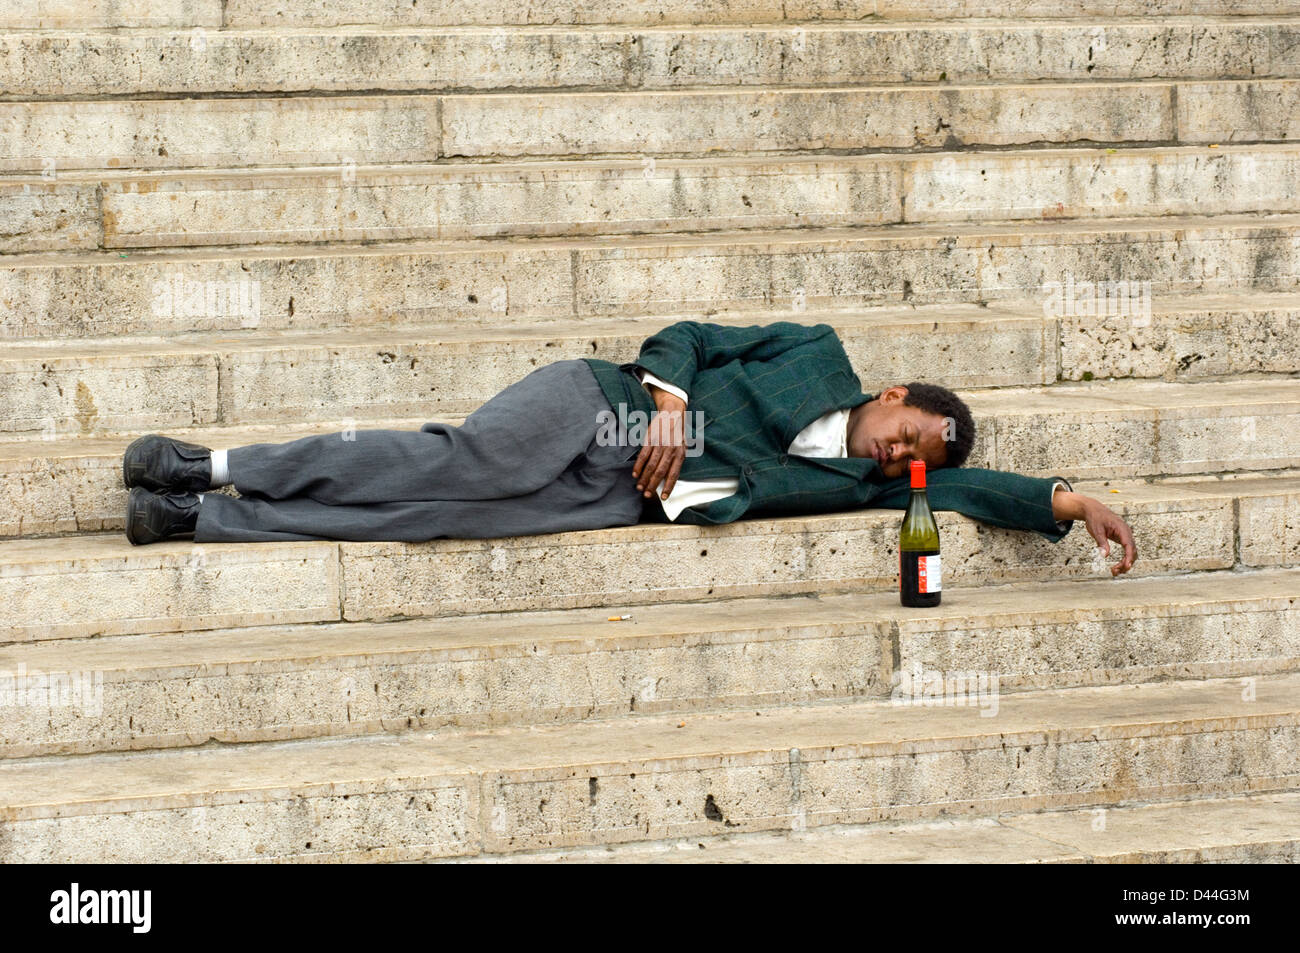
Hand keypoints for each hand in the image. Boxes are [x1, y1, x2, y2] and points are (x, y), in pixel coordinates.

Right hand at [632, 386, 686, 500]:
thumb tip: (670, 477)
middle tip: (647, 495)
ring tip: (640, 487)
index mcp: (680, 454)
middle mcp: (670, 450)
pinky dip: (638, 466)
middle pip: (660, 472)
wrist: (672, 413)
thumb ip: (677, 460)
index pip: (674, 474)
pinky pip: (643, 456)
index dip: (668, 487)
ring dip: (644, 478)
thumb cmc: (678, 433)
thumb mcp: (683, 447)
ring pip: (650, 466)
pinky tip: (635, 474)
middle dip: (653, 485)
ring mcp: (659, 445)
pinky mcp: (650, 439)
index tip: (663, 497)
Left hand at [1053, 490, 1137, 575]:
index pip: (1129, 545)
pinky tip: (1116, 567)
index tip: (1127, 566)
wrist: (1094, 510)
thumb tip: (1104, 556)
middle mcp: (1127, 533)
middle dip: (1126, 563)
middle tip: (1114, 572)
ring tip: (1114, 572)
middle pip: (1132, 551)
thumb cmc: (1095, 519)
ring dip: (1125, 563)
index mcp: (1122, 529)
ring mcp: (1125, 536)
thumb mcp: (1096, 531)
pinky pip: (1126, 551)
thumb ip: (1101, 543)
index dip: (1129, 556)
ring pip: (1130, 552)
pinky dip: (1123, 559)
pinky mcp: (1122, 539)